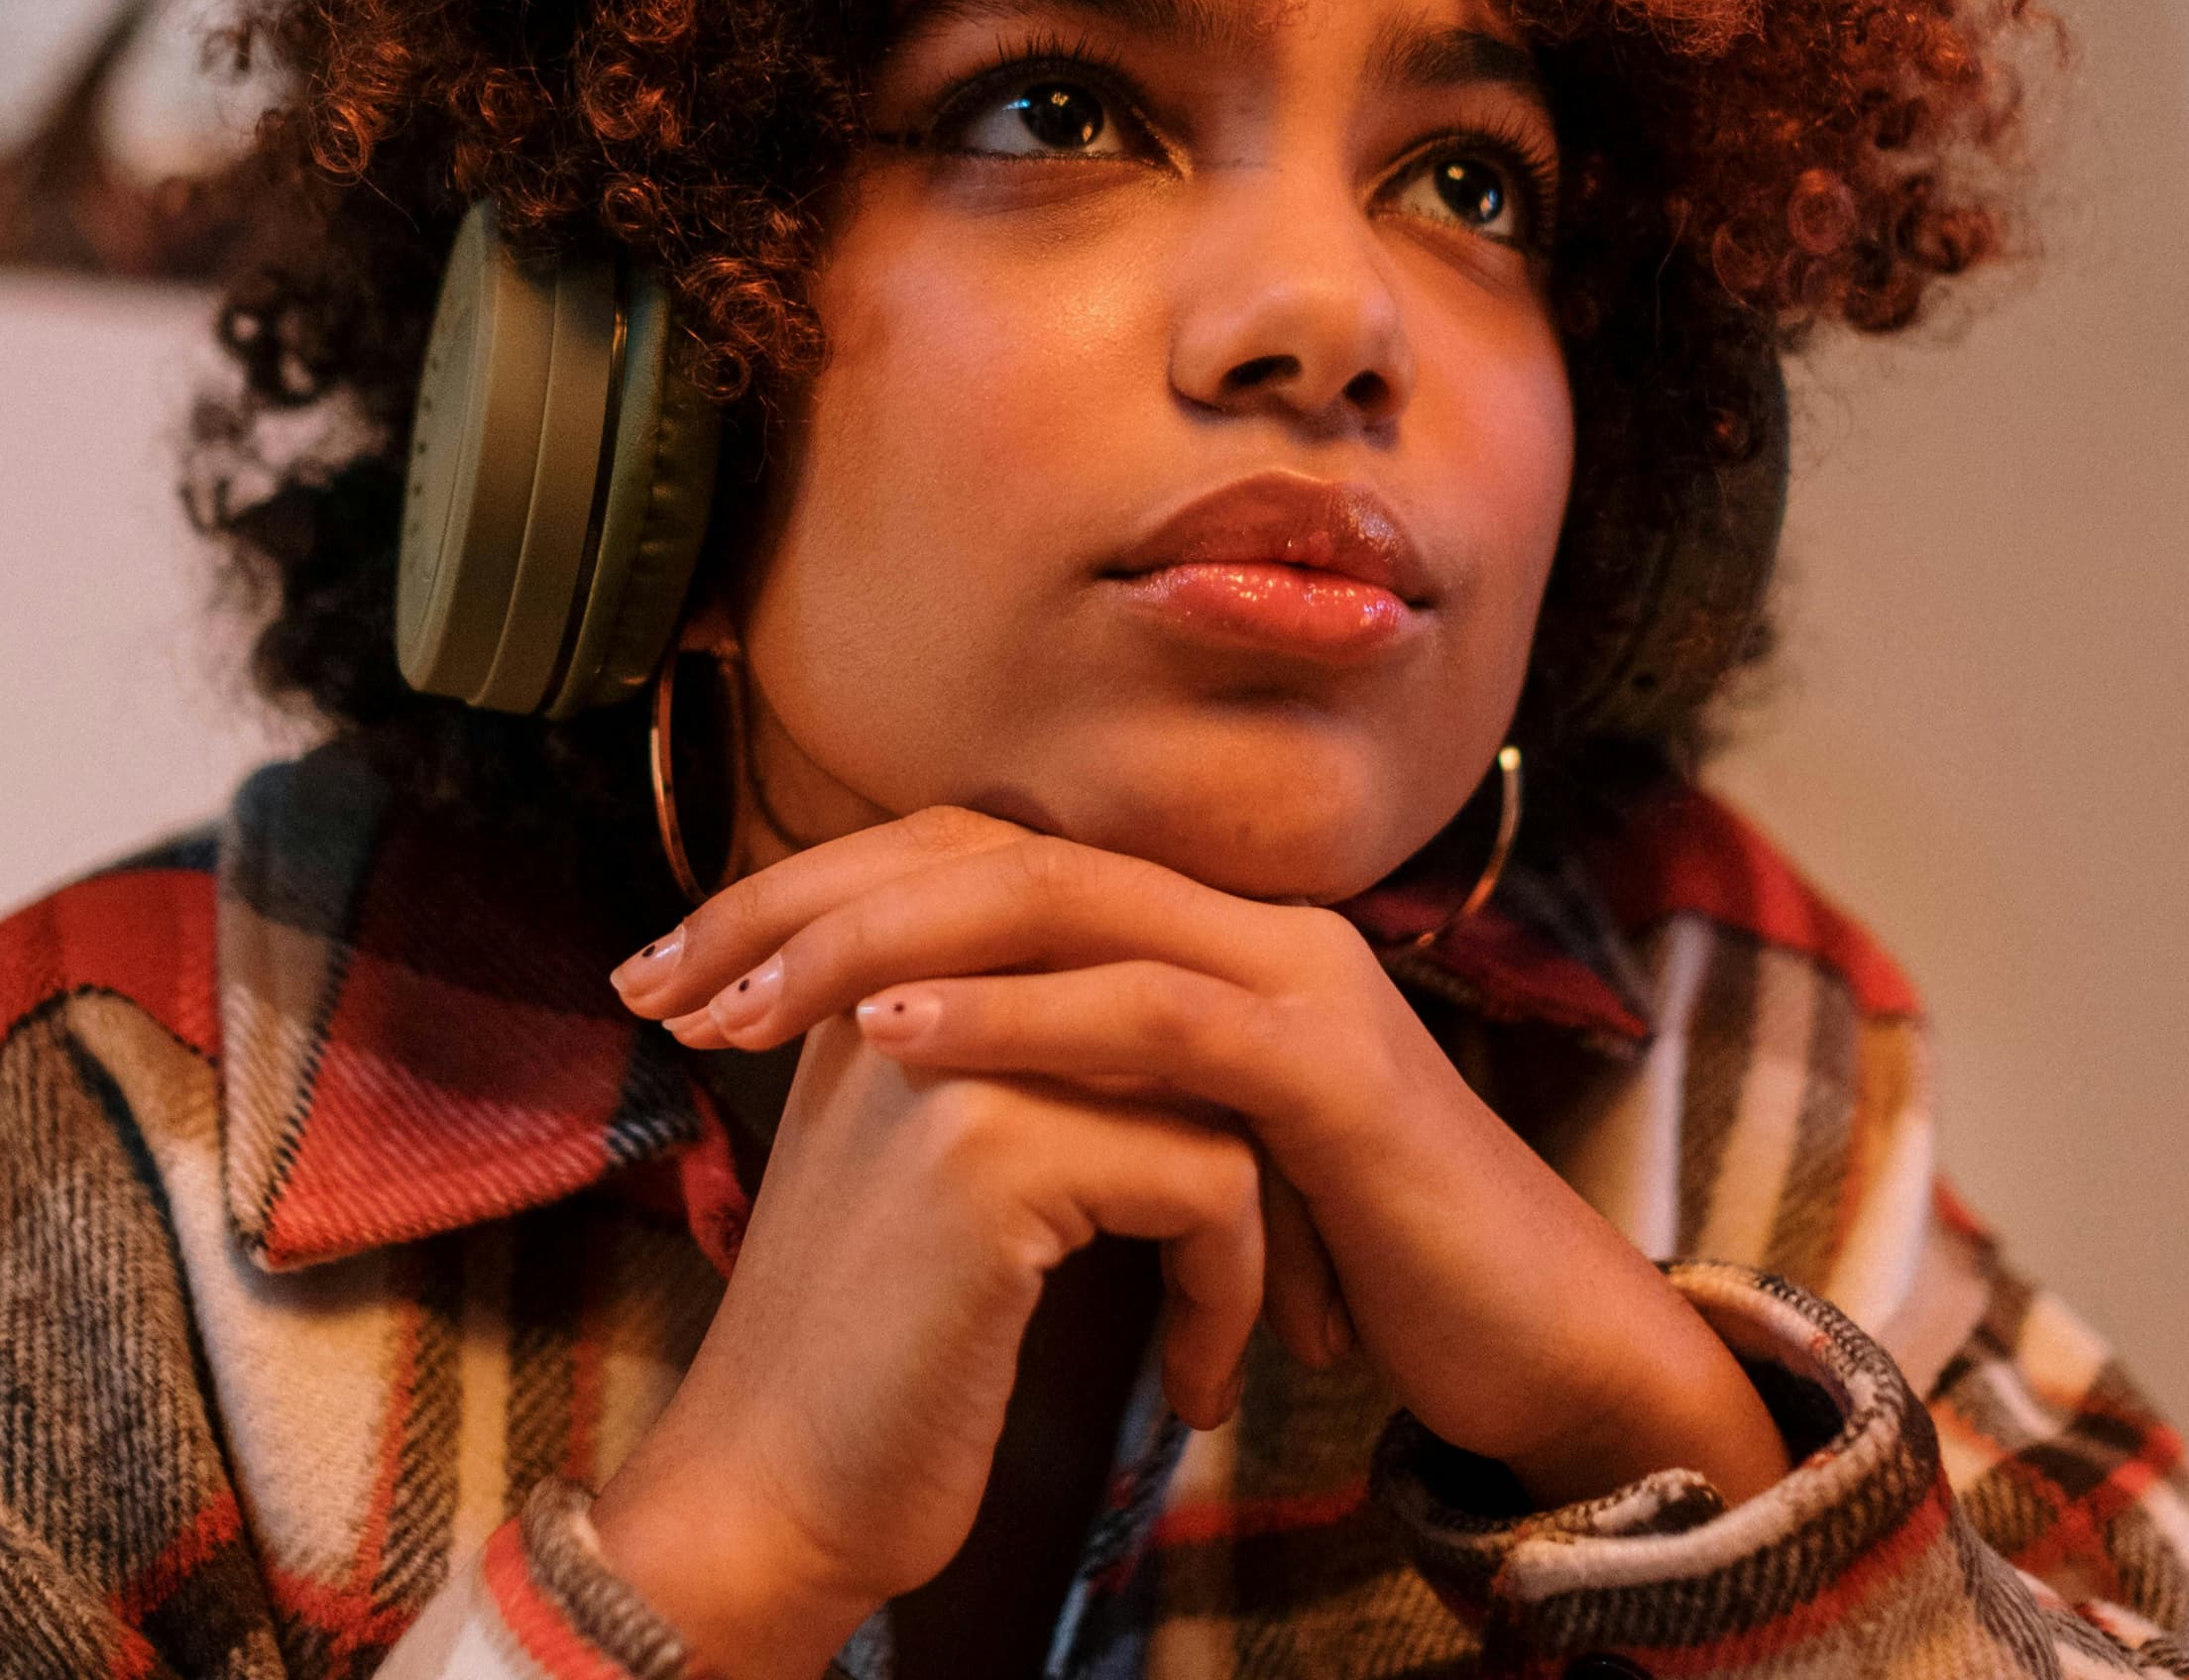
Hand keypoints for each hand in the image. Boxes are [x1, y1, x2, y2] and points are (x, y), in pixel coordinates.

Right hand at [586, 979, 1268, 1679]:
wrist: (768, 1502)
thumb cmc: (872, 1354)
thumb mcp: (934, 1160)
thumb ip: (1025, 1051)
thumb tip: (1187, 1008)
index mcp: (891, 959)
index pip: (1099, 921)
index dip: (1200, 1055)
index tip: (1232, 1195)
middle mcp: (914, 974)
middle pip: (1174, 989)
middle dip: (1262, 1124)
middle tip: (1297, 1265)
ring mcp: (951, 1053)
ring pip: (1217, 1079)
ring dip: (1267, 1224)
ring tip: (1233, 1328)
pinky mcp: (993, 1152)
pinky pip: (1212, 1181)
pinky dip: (1229, 1292)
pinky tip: (1193, 1387)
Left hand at [613, 808, 1789, 1516]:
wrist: (1529, 1340)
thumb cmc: (1344, 1260)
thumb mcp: (1174, 1149)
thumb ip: (1068, 1085)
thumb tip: (890, 1058)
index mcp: (1192, 927)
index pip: (972, 857)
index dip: (811, 893)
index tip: (669, 966)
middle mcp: (1240, 917)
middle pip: (988, 848)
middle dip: (805, 901)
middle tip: (659, 971)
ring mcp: (1291, 975)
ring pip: (1055, 901)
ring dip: (876, 945)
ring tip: (739, 1001)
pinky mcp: (1326, 1068)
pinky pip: (1145, 1013)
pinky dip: (1010, 1016)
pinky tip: (891, 1042)